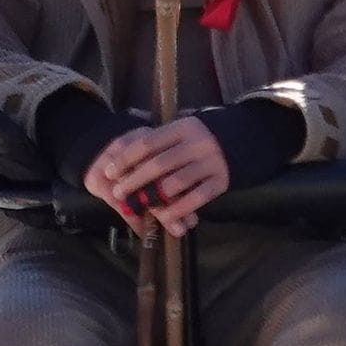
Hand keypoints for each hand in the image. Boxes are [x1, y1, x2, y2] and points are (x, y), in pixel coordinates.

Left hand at [84, 118, 229, 236]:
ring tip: (140, 205)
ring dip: (155, 197)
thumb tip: (116, 161)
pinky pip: (197, 198)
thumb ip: (153, 144)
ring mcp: (211, 162)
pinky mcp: (221, 181)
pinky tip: (165, 217)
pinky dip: (179, 209)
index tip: (109, 172)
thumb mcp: (176, 134)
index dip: (125, 159)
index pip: (147, 143)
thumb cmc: (193, 142)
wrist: (237, 143)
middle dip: (134, 180)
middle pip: (159, 164)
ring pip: (177, 183)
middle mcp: (198, 143)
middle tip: (118, 193)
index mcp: (182, 128)